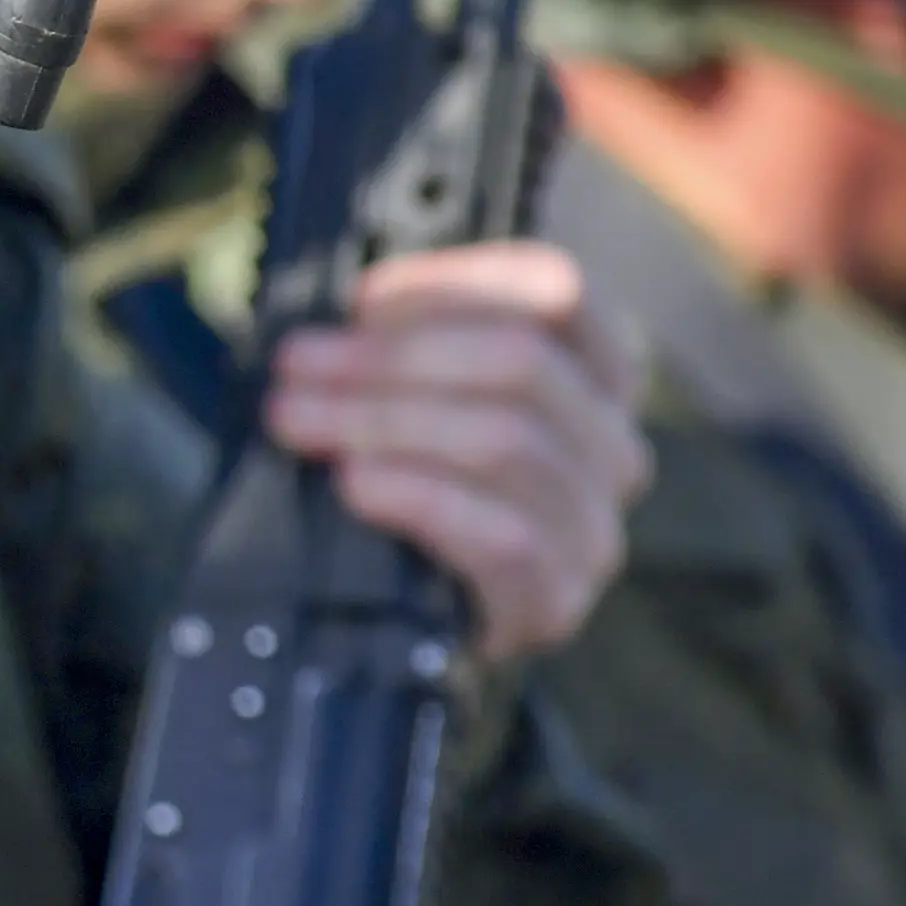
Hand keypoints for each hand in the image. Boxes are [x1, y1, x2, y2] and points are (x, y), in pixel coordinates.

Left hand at [261, 240, 648, 660]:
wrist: (403, 622)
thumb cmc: (404, 487)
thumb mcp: (410, 399)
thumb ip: (398, 348)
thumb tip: (348, 309)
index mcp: (590, 376)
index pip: (557, 293)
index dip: (453, 283)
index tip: (360, 300)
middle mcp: (610, 446)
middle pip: (520, 364)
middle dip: (391, 357)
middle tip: (295, 364)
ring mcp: (592, 527)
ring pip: (506, 443)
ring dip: (383, 420)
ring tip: (296, 419)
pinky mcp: (556, 599)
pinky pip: (502, 536)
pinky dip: (418, 498)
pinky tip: (355, 483)